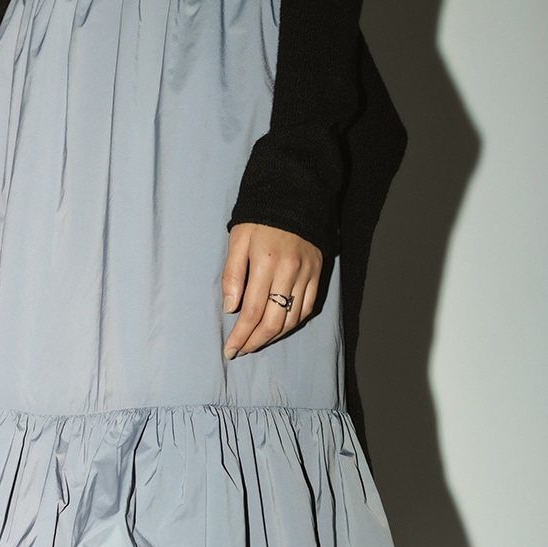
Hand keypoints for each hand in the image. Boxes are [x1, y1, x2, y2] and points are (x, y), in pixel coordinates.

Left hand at [221, 224, 322, 358]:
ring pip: (291, 320)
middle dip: (254, 342)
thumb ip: (231, 274)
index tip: (229, 350)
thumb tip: (230, 309)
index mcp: (265, 263)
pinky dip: (292, 325)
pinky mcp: (317, 274)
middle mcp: (289, 272)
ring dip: (272, 337)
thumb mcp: (238, 238)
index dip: (240, 336)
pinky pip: (307, 309)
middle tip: (240, 351)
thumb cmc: (260, 217)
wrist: (295, 194)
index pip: (251, 312)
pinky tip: (278, 330)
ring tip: (256, 343)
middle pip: (272, 322)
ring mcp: (307, 274)